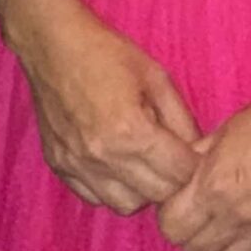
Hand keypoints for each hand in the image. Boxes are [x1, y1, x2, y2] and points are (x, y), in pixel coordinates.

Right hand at [10, 6, 200, 214]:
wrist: (52, 44)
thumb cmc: (106, 54)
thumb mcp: (156, 77)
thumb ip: (182, 119)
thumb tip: (198, 151)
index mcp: (131, 131)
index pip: (180, 174)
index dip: (194, 164)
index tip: (193, 153)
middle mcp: (103, 155)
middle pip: (156, 196)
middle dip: (172, 180)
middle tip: (172, 159)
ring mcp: (78, 165)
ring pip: (125, 205)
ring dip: (142, 190)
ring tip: (143, 163)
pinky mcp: (59, 166)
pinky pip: (94, 198)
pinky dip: (111, 189)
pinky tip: (116, 165)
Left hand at [156, 71, 250, 250]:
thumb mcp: (224, 133)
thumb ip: (197, 164)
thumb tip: (180, 181)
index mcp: (214, 186)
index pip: (172, 229)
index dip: (174, 217)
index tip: (184, 207)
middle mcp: (240, 215)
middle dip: (196, 234)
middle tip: (208, 217)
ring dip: (228, 248)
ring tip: (237, 226)